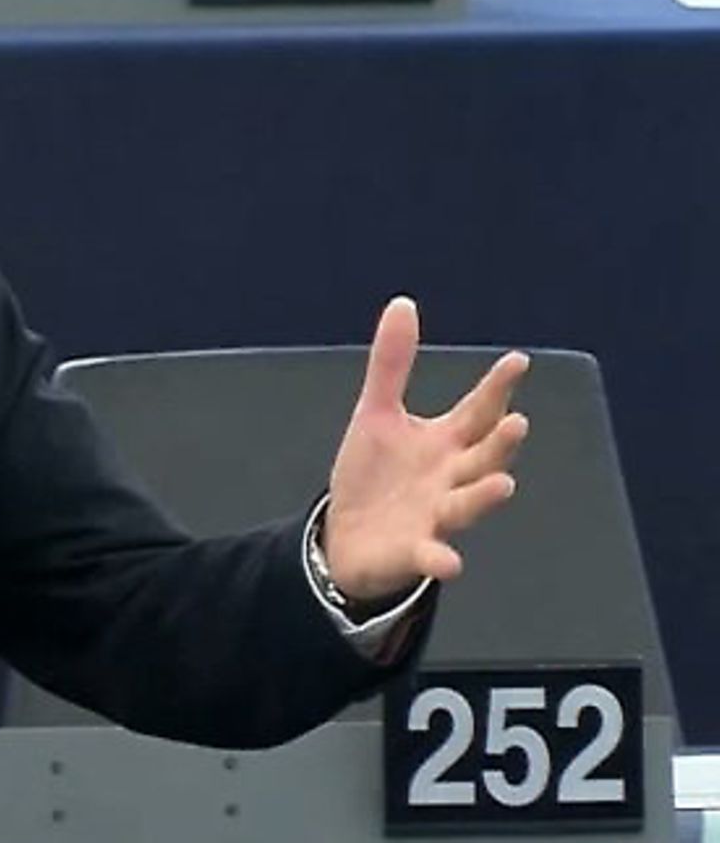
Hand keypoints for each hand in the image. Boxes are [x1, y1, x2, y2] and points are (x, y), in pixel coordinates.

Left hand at [322, 298, 527, 601]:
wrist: (348, 536)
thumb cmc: (375, 475)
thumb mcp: (378, 414)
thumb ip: (392, 363)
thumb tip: (403, 303)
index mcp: (445, 442)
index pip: (478, 410)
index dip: (496, 387)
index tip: (517, 361)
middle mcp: (451, 477)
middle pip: (483, 456)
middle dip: (500, 443)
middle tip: (517, 422)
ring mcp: (436, 515)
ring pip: (468, 504)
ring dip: (485, 496)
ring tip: (503, 484)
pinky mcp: (415, 550)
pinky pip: (432, 554)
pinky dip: (440, 558)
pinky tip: (448, 562)